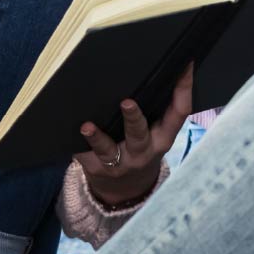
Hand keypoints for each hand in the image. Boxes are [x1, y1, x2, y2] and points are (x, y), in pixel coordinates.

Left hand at [75, 72, 192, 207]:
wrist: (126, 188)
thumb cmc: (142, 146)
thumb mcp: (157, 133)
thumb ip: (158, 108)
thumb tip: (155, 66)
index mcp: (163, 138)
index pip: (179, 112)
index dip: (183, 88)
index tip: (183, 65)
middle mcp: (143, 152)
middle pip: (139, 134)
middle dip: (133, 119)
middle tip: (126, 102)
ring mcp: (119, 163)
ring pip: (108, 149)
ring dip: (97, 138)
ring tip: (87, 127)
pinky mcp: (96, 168)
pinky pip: (84, 155)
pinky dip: (78, 144)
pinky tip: (70, 133)